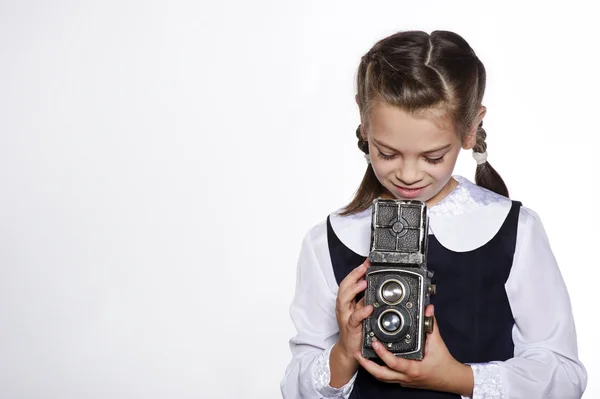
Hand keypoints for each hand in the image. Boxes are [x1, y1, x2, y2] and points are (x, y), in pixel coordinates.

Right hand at [335, 259, 372, 360]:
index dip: (356, 271)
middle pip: (343, 287)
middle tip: (364, 267)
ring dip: (354, 289)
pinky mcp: (350, 328)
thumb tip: (376, 286)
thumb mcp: (361, 310)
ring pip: (344, 300)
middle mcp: (344, 307)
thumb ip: (366, 299)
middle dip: (353, 275)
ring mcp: (345, 316)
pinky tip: (369, 308)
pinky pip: (354, 319)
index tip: (366, 262)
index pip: (349, 282)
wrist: (350, 349)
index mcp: (347, 301)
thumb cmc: (356, 329)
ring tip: (364, 282)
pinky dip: (361, 312)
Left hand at [354, 305, 473, 395]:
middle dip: (366, 365)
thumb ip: (431, 324)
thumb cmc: (444, 363)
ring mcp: (404, 380)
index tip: (374, 343)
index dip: (382, 354)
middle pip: (380, 375)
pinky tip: (373, 361)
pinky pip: (387, 376)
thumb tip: (428, 309)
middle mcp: (406, 376)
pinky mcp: (404, 380)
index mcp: (413, 368)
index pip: (393, 362)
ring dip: (369, 367)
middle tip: (357, 353)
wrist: (450, 379)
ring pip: (382, 377)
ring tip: (360, 356)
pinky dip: (379, 369)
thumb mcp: (437, 343)